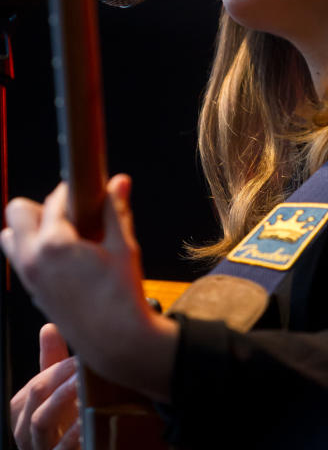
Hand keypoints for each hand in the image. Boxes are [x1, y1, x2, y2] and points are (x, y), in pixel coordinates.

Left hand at [2, 175, 177, 402]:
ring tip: (64, 235)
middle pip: (18, 211)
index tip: (87, 190)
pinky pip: (20, 259)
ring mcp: (29, 277)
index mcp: (54, 244)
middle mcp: (32, 259)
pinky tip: (65, 257)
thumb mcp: (124, 246)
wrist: (116, 340)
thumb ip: (115, 210)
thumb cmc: (122, 294)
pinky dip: (34, 250)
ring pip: (11, 237)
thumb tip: (118, 180)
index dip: (73, 191)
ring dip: (31, 228)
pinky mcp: (32, 292)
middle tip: (72, 214)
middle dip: (42, 206)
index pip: (55, 200)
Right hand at [11, 323, 79, 449]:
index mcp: (22, 408)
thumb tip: (49, 327)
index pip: (38, 381)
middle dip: (61, 377)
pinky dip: (73, 435)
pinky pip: (59, 449)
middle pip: (37, 395)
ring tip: (84, 385)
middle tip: (86, 366)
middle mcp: (25, 428)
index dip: (62, 367)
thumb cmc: (60, 421)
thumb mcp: (54, 391)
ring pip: (41, 421)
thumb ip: (51, 362)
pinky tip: (88, 420)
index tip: (84, 356)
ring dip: (63, 399)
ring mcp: (39, 447)